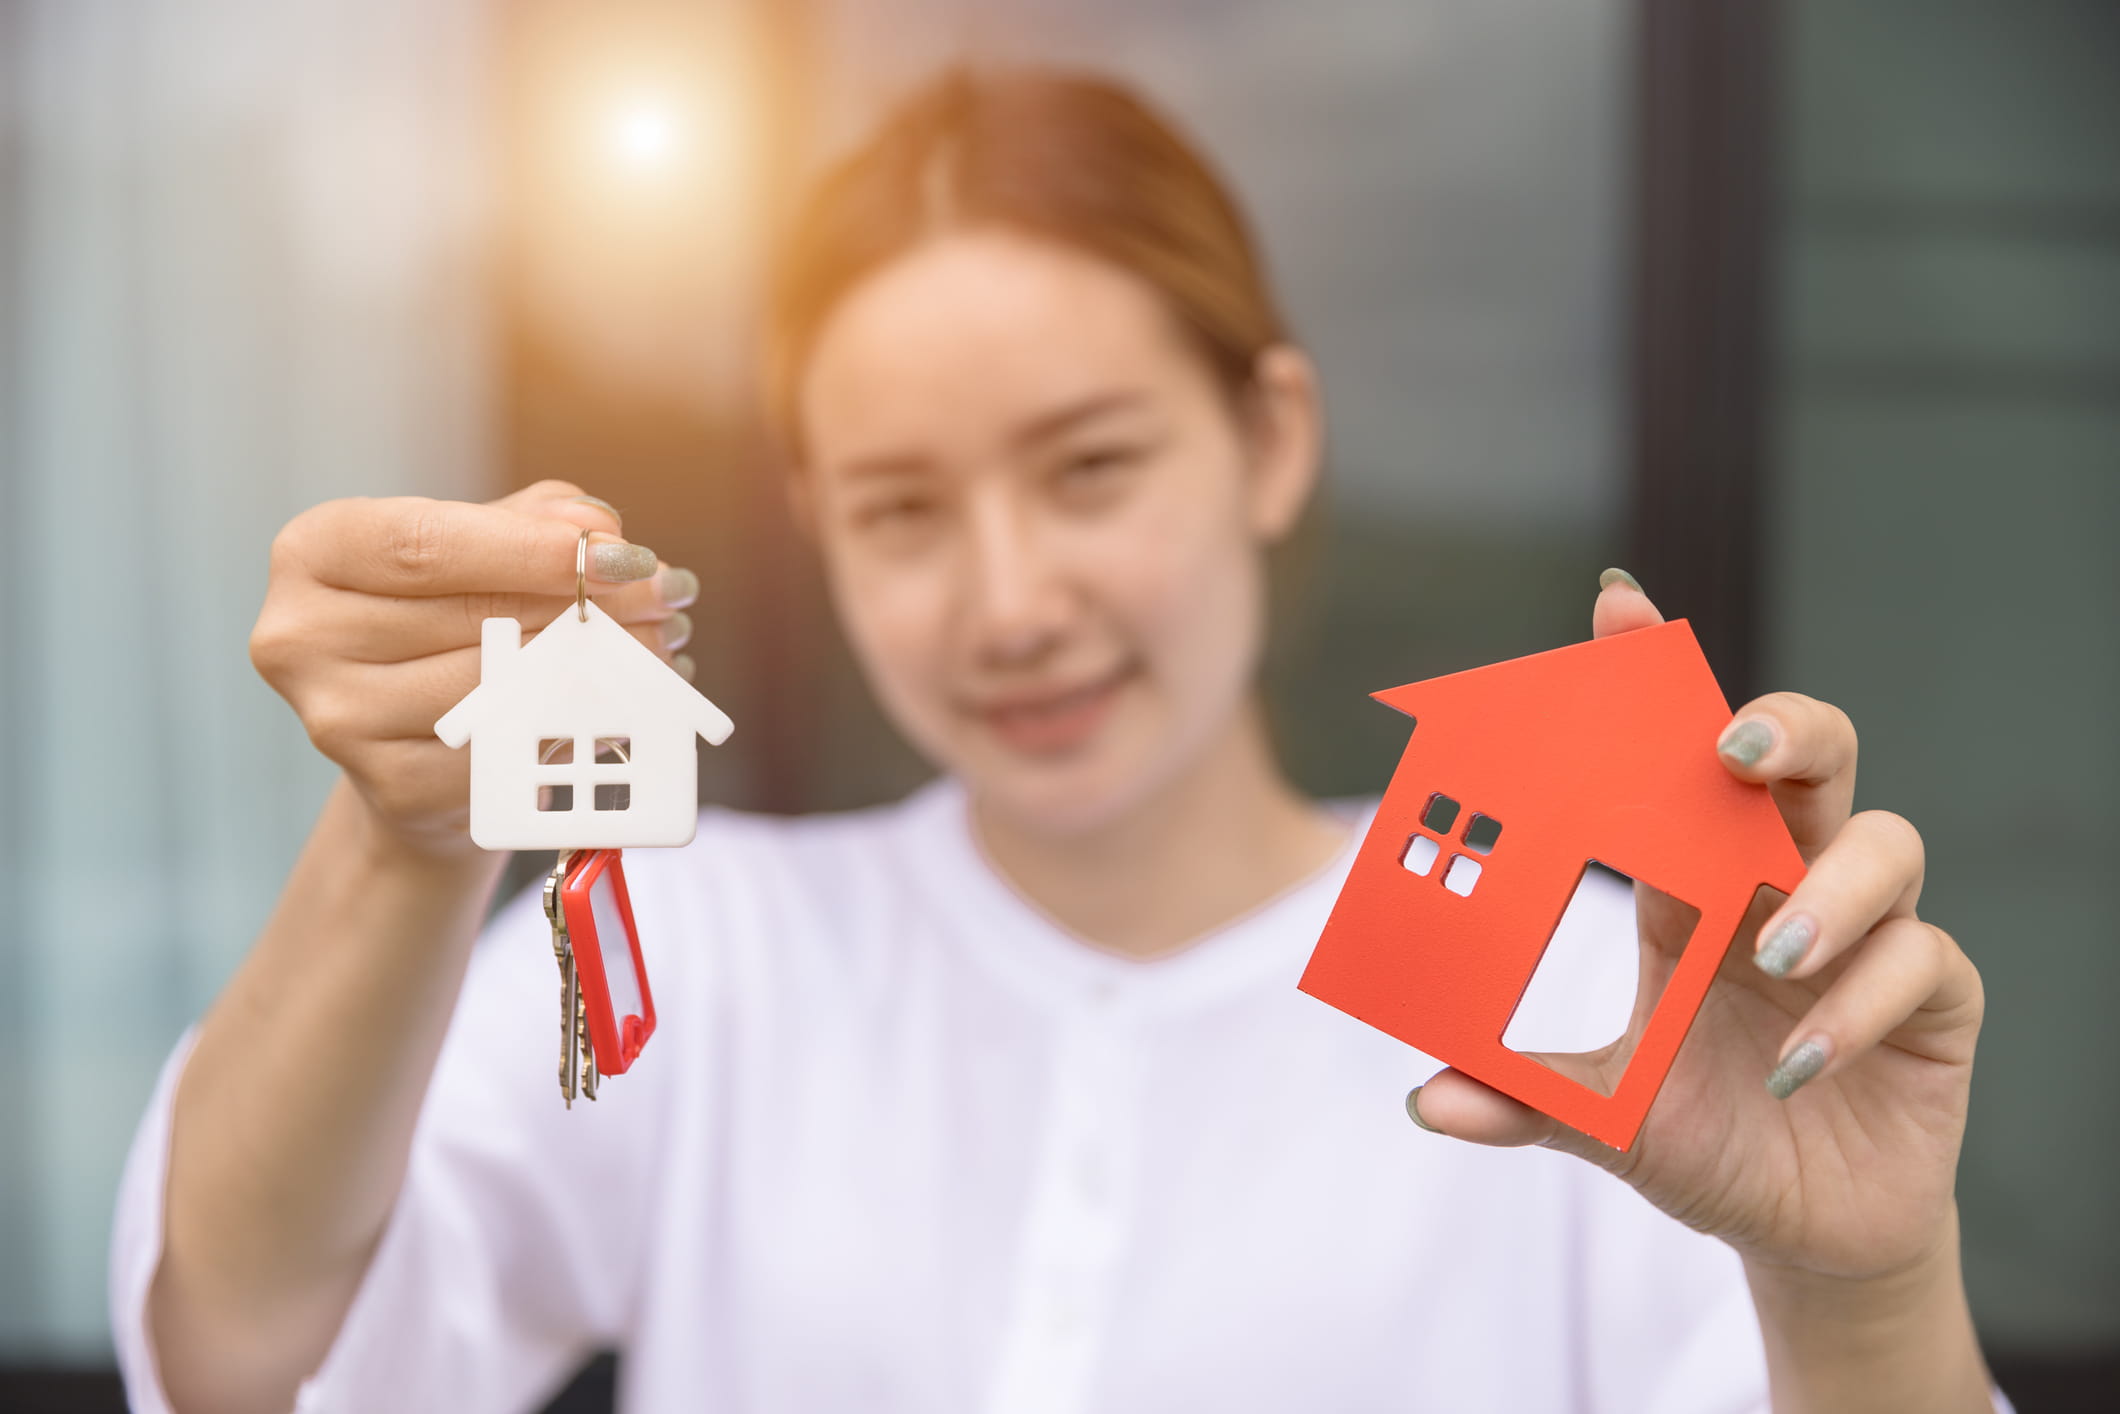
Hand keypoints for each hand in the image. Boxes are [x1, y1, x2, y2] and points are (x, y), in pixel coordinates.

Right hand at [249, 481, 699, 857]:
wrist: (421, 746)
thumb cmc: (455, 621)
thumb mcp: (486, 548)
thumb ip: (538, 521)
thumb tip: (597, 529)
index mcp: (314, 554)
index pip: (423, 545)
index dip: (528, 548)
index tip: (618, 551)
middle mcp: (301, 636)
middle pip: (467, 615)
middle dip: (583, 604)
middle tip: (666, 595)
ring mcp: (337, 719)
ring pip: (492, 686)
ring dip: (595, 666)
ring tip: (660, 645)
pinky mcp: (389, 786)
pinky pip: (502, 752)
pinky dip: (576, 726)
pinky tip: (628, 704)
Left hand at [1408, 574, 1983, 1286]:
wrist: (1800, 1230)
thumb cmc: (1702, 1137)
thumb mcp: (1601, 1119)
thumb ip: (1521, 1099)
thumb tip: (1422, 1101)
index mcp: (1696, 886)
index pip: (1680, 758)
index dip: (1655, 678)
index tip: (1617, 605)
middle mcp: (1783, 887)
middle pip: (1811, 756)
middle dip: (1783, 726)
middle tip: (1733, 746)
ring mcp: (1867, 937)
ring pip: (1886, 841)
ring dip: (1828, 889)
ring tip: (1770, 955)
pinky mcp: (1934, 1002)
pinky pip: (1923, 960)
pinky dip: (1858, 1001)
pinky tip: (1794, 1060)